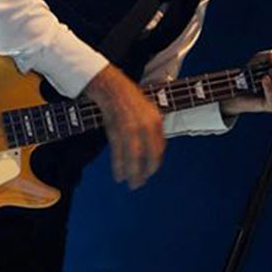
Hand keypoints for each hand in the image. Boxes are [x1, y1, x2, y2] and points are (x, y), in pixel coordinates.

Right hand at [84, 64, 164, 189]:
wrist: (113, 88)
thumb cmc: (131, 99)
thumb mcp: (149, 111)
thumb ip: (154, 128)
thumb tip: (157, 148)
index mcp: (156, 121)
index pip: (158, 149)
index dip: (154, 163)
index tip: (150, 172)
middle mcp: (145, 126)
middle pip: (147, 156)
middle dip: (144, 172)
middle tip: (140, 183)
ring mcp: (130, 129)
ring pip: (133, 158)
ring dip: (132, 173)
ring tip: (131, 184)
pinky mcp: (116, 130)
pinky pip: (118, 153)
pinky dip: (118, 166)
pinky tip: (118, 175)